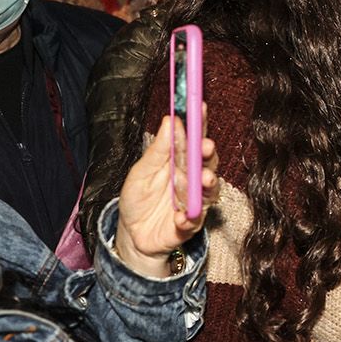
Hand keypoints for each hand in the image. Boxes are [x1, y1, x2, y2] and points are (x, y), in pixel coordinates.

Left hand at [115, 115, 220, 276]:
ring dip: (207, 183)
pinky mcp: (191, 224)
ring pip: (208, 189)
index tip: (199, 107)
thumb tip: (169, 121)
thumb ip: (157, 150)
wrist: (132, 235)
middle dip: (208, 153)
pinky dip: (188, 218)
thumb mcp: (140, 172)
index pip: (192, 139)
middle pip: (206, 162)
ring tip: (204, 178)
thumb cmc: (137, 200)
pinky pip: (194, 220)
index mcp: (179, 162)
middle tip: (205, 146)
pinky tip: (179, 217)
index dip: (198, 122)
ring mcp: (194, 201)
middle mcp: (191, 179)